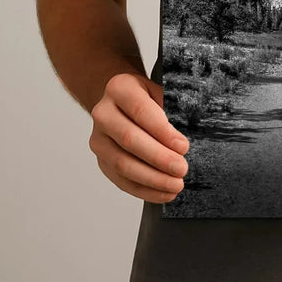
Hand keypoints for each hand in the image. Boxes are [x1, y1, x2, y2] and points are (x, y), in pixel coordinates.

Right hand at [89, 72, 190, 202]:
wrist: (119, 101)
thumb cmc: (145, 96)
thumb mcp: (158, 89)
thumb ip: (169, 106)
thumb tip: (181, 141)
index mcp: (119, 88)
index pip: (141, 111)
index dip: (163, 132)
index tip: (183, 147)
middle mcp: (103, 113)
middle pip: (130, 140)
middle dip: (159, 158)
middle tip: (182, 169)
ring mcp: (98, 139)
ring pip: (123, 164)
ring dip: (152, 179)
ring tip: (176, 185)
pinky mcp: (101, 160)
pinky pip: (121, 180)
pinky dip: (143, 190)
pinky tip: (163, 193)